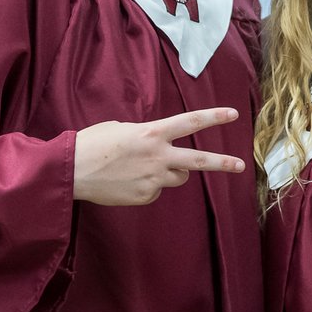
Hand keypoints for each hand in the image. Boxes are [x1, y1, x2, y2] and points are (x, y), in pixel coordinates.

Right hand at [73, 107, 245, 205]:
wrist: (71, 171)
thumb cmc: (93, 143)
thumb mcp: (123, 129)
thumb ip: (148, 136)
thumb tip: (159, 147)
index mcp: (151, 133)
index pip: (190, 122)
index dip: (214, 117)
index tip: (233, 115)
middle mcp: (157, 156)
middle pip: (199, 161)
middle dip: (223, 163)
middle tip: (241, 165)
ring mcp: (152, 179)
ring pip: (177, 177)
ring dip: (170, 172)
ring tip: (143, 167)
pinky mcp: (144, 197)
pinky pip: (156, 190)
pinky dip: (148, 185)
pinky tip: (127, 181)